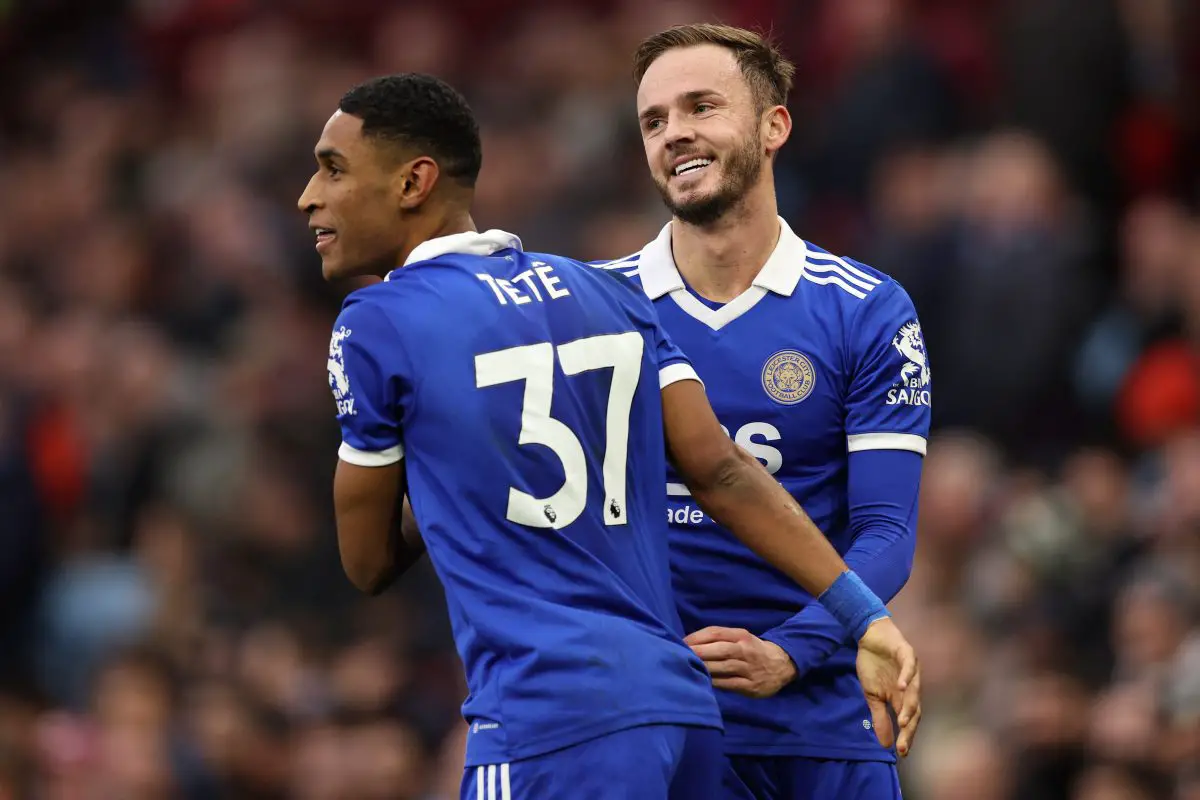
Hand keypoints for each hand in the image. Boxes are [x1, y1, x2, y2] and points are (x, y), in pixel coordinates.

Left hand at [685, 627, 796, 697]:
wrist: (781, 665)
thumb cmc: (752, 649)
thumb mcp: (739, 638)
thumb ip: (718, 639)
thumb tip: (689, 643)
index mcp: (741, 635)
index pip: (716, 632)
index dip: (697, 637)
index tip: (680, 642)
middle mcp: (746, 650)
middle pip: (719, 649)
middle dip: (698, 652)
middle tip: (678, 655)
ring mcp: (749, 669)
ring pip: (723, 667)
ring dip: (704, 668)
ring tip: (688, 668)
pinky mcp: (751, 686)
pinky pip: (729, 684)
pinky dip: (715, 683)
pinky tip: (703, 682)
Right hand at [856, 617, 920, 756]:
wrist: (870, 636)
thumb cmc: (873, 665)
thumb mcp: (872, 695)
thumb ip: (879, 717)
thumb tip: (885, 743)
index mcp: (902, 697)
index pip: (908, 720)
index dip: (905, 735)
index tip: (900, 752)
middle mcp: (910, 686)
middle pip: (915, 710)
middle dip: (909, 728)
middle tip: (903, 744)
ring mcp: (911, 670)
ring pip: (914, 692)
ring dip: (908, 707)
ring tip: (902, 721)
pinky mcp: (907, 654)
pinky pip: (909, 667)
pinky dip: (906, 676)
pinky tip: (900, 686)